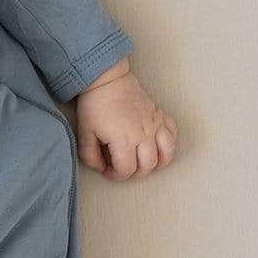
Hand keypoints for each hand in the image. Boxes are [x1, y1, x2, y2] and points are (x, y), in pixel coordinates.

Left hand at [73, 59, 176, 180]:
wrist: (107, 80)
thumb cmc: (94, 105)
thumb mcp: (84, 133)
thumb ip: (90, 155)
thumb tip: (101, 168)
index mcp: (123, 139)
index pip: (126, 170)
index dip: (116, 176)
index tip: (108, 171)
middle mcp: (144, 134)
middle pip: (148, 166)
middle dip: (135, 173)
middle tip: (124, 168)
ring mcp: (155, 124)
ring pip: (167, 154)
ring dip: (157, 164)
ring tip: (143, 163)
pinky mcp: (161, 115)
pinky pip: (173, 135)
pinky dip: (169, 145)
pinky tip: (158, 147)